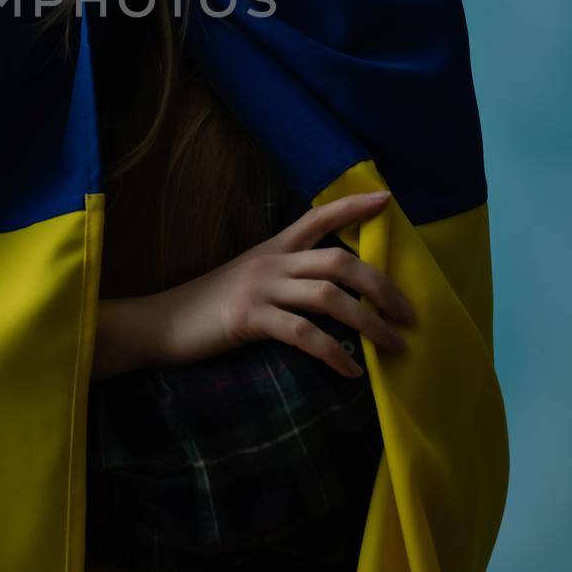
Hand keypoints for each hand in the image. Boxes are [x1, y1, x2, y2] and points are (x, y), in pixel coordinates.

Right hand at [152, 189, 415, 378]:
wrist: (163, 323)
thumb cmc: (211, 305)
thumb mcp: (250, 278)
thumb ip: (286, 276)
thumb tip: (335, 292)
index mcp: (273, 248)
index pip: (318, 217)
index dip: (353, 206)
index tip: (387, 200)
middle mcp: (271, 262)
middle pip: (339, 262)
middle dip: (382, 287)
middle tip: (409, 315)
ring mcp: (260, 288)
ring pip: (329, 298)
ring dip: (370, 323)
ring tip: (394, 346)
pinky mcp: (249, 318)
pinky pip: (303, 334)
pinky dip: (333, 353)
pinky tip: (351, 372)